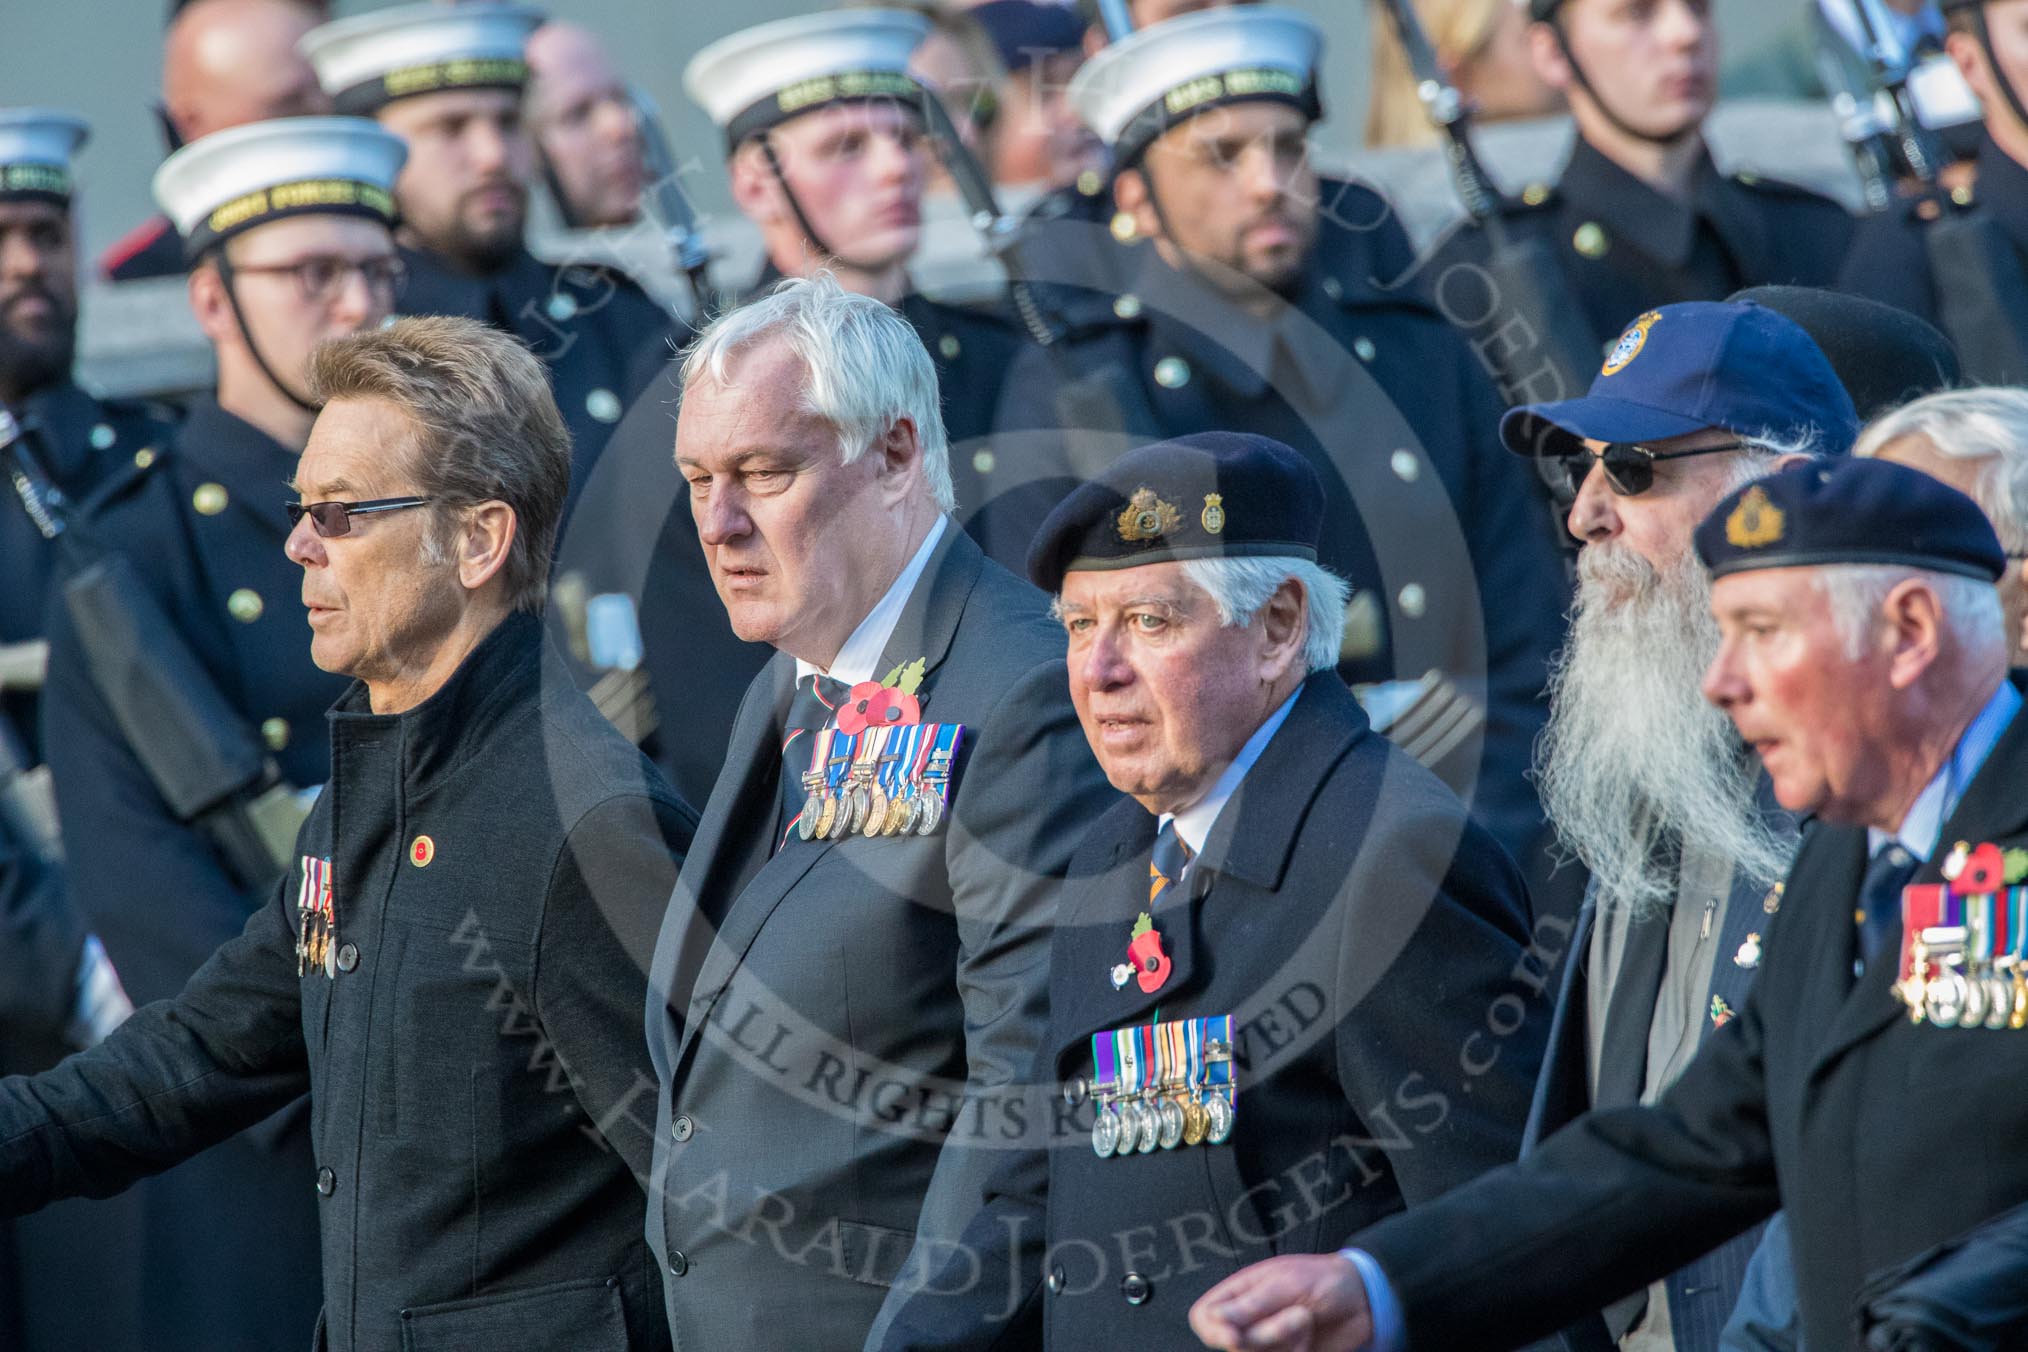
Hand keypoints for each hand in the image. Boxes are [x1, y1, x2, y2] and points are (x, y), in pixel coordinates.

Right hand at [1189, 1254, 1373, 1350]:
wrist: (1365, 1300)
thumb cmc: (1324, 1279)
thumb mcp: (1285, 1284)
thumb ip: (1248, 1304)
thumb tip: (1211, 1320)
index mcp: (1239, 1292)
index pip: (1203, 1317)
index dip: (1213, 1330)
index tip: (1234, 1334)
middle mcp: (1249, 1319)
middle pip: (1232, 1345)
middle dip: (1265, 1336)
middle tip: (1297, 1317)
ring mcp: (1268, 1342)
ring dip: (1284, 1344)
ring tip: (1306, 1321)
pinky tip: (1309, 1340)